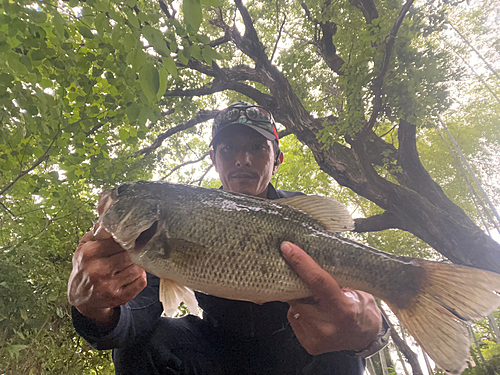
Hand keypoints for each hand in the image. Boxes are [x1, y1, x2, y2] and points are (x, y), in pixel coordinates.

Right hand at [67, 195, 146, 328]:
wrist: (81, 298)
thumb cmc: (86, 266)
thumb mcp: (85, 246)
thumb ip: (98, 231)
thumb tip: (112, 208)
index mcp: (88, 252)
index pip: (119, 239)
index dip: (130, 237)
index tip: (136, 234)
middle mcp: (96, 269)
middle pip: (130, 254)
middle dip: (135, 252)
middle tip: (136, 250)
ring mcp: (107, 285)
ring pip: (138, 268)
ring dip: (138, 265)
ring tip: (130, 265)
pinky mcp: (118, 297)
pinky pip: (140, 282)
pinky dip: (140, 278)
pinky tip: (131, 276)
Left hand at [281, 241, 381, 354]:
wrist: (365, 338)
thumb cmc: (362, 309)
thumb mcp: (356, 289)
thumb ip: (334, 277)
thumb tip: (309, 255)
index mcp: (343, 309)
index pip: (317, 281)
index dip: (300, 262)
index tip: (287, 247)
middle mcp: (327, 326)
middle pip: (299, 293)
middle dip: (295, 279)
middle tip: (296, 269)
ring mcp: (316, 337)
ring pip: (294, 305)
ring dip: (298, 295)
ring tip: (313, 295)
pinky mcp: (308, 343)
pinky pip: (294, 317)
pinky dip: (299, 309)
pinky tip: (312, 310)